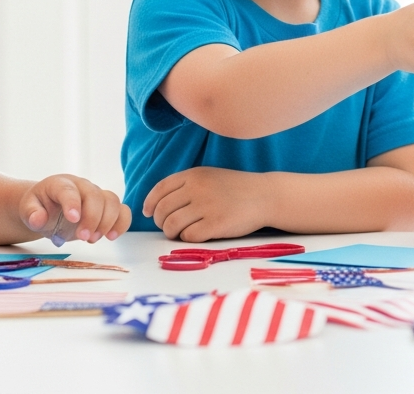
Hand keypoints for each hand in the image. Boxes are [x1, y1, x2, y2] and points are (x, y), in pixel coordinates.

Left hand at [21, 174, 131, 243]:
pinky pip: (123, 211)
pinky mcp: (107, 207)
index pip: (69, 190)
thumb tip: (38, 219)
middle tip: (83, 237)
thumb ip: (31, 213)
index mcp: (60, 184)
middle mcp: (83, 186)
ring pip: (113, 201)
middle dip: (92, 218)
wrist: (48, 208)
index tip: (73, 219)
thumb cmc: (39, 207)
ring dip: (107, 222)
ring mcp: (97, 195)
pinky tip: (112, 236)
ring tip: (93, 239)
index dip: (72, 203)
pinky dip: (121, 223)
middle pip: (95, 195)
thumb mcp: (28, 209)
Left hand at [143, 166, 268, 241]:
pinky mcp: (215, 224)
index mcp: (194, 175)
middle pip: (162, 210)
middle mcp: (197, 189)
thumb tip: (157, 204)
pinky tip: (198, 234)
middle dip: (160, 221)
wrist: (265, 196)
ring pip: (171, 225)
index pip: (159, 190)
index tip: (149, 213)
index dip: (150, 203)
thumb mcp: (209, 176)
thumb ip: (185, 185)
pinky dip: (188, 238)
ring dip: (172, 232)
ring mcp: (206, 207)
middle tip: (169, 226)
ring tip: (182, 232)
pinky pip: (188, 236)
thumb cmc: (236, 188)